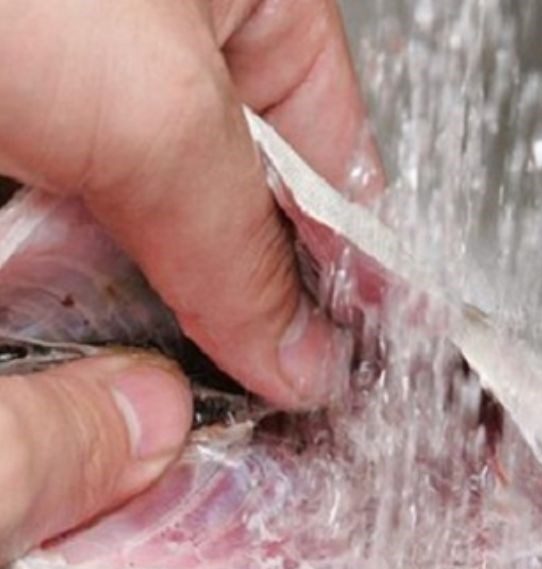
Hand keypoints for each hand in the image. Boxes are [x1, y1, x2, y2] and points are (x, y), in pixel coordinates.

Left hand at [0, 0, 382, 408]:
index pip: (336, 161)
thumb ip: (244, 247)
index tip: (352, 360)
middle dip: (252, 309)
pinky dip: (84, 302)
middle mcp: (171, 62)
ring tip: (187, 393)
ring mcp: (86, 111)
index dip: (352, 267)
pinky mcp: (25, 152)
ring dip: (165, 319)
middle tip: (268, 398)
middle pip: (245, 217)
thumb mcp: (153, 102)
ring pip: (156, 242)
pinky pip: (72, 248)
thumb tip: (304, 358)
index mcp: (248, 0)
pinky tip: (99, 352)